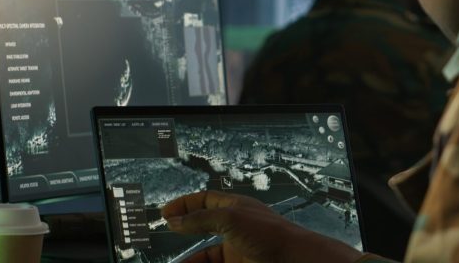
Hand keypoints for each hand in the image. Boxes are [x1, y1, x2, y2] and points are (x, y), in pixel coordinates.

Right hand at [162, 191, 365, 262]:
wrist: (294, 260)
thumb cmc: (269, 233)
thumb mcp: (229, 218)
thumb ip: (200, 218)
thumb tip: (175, 219)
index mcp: (234, 207)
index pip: (204, 201)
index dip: (184, 205)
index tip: (165, 214)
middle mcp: (234, 227)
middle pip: (201, 229)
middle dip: (183, 235)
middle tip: (164, 241)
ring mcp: (237, 249)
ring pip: (205, 255)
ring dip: (189, 259)